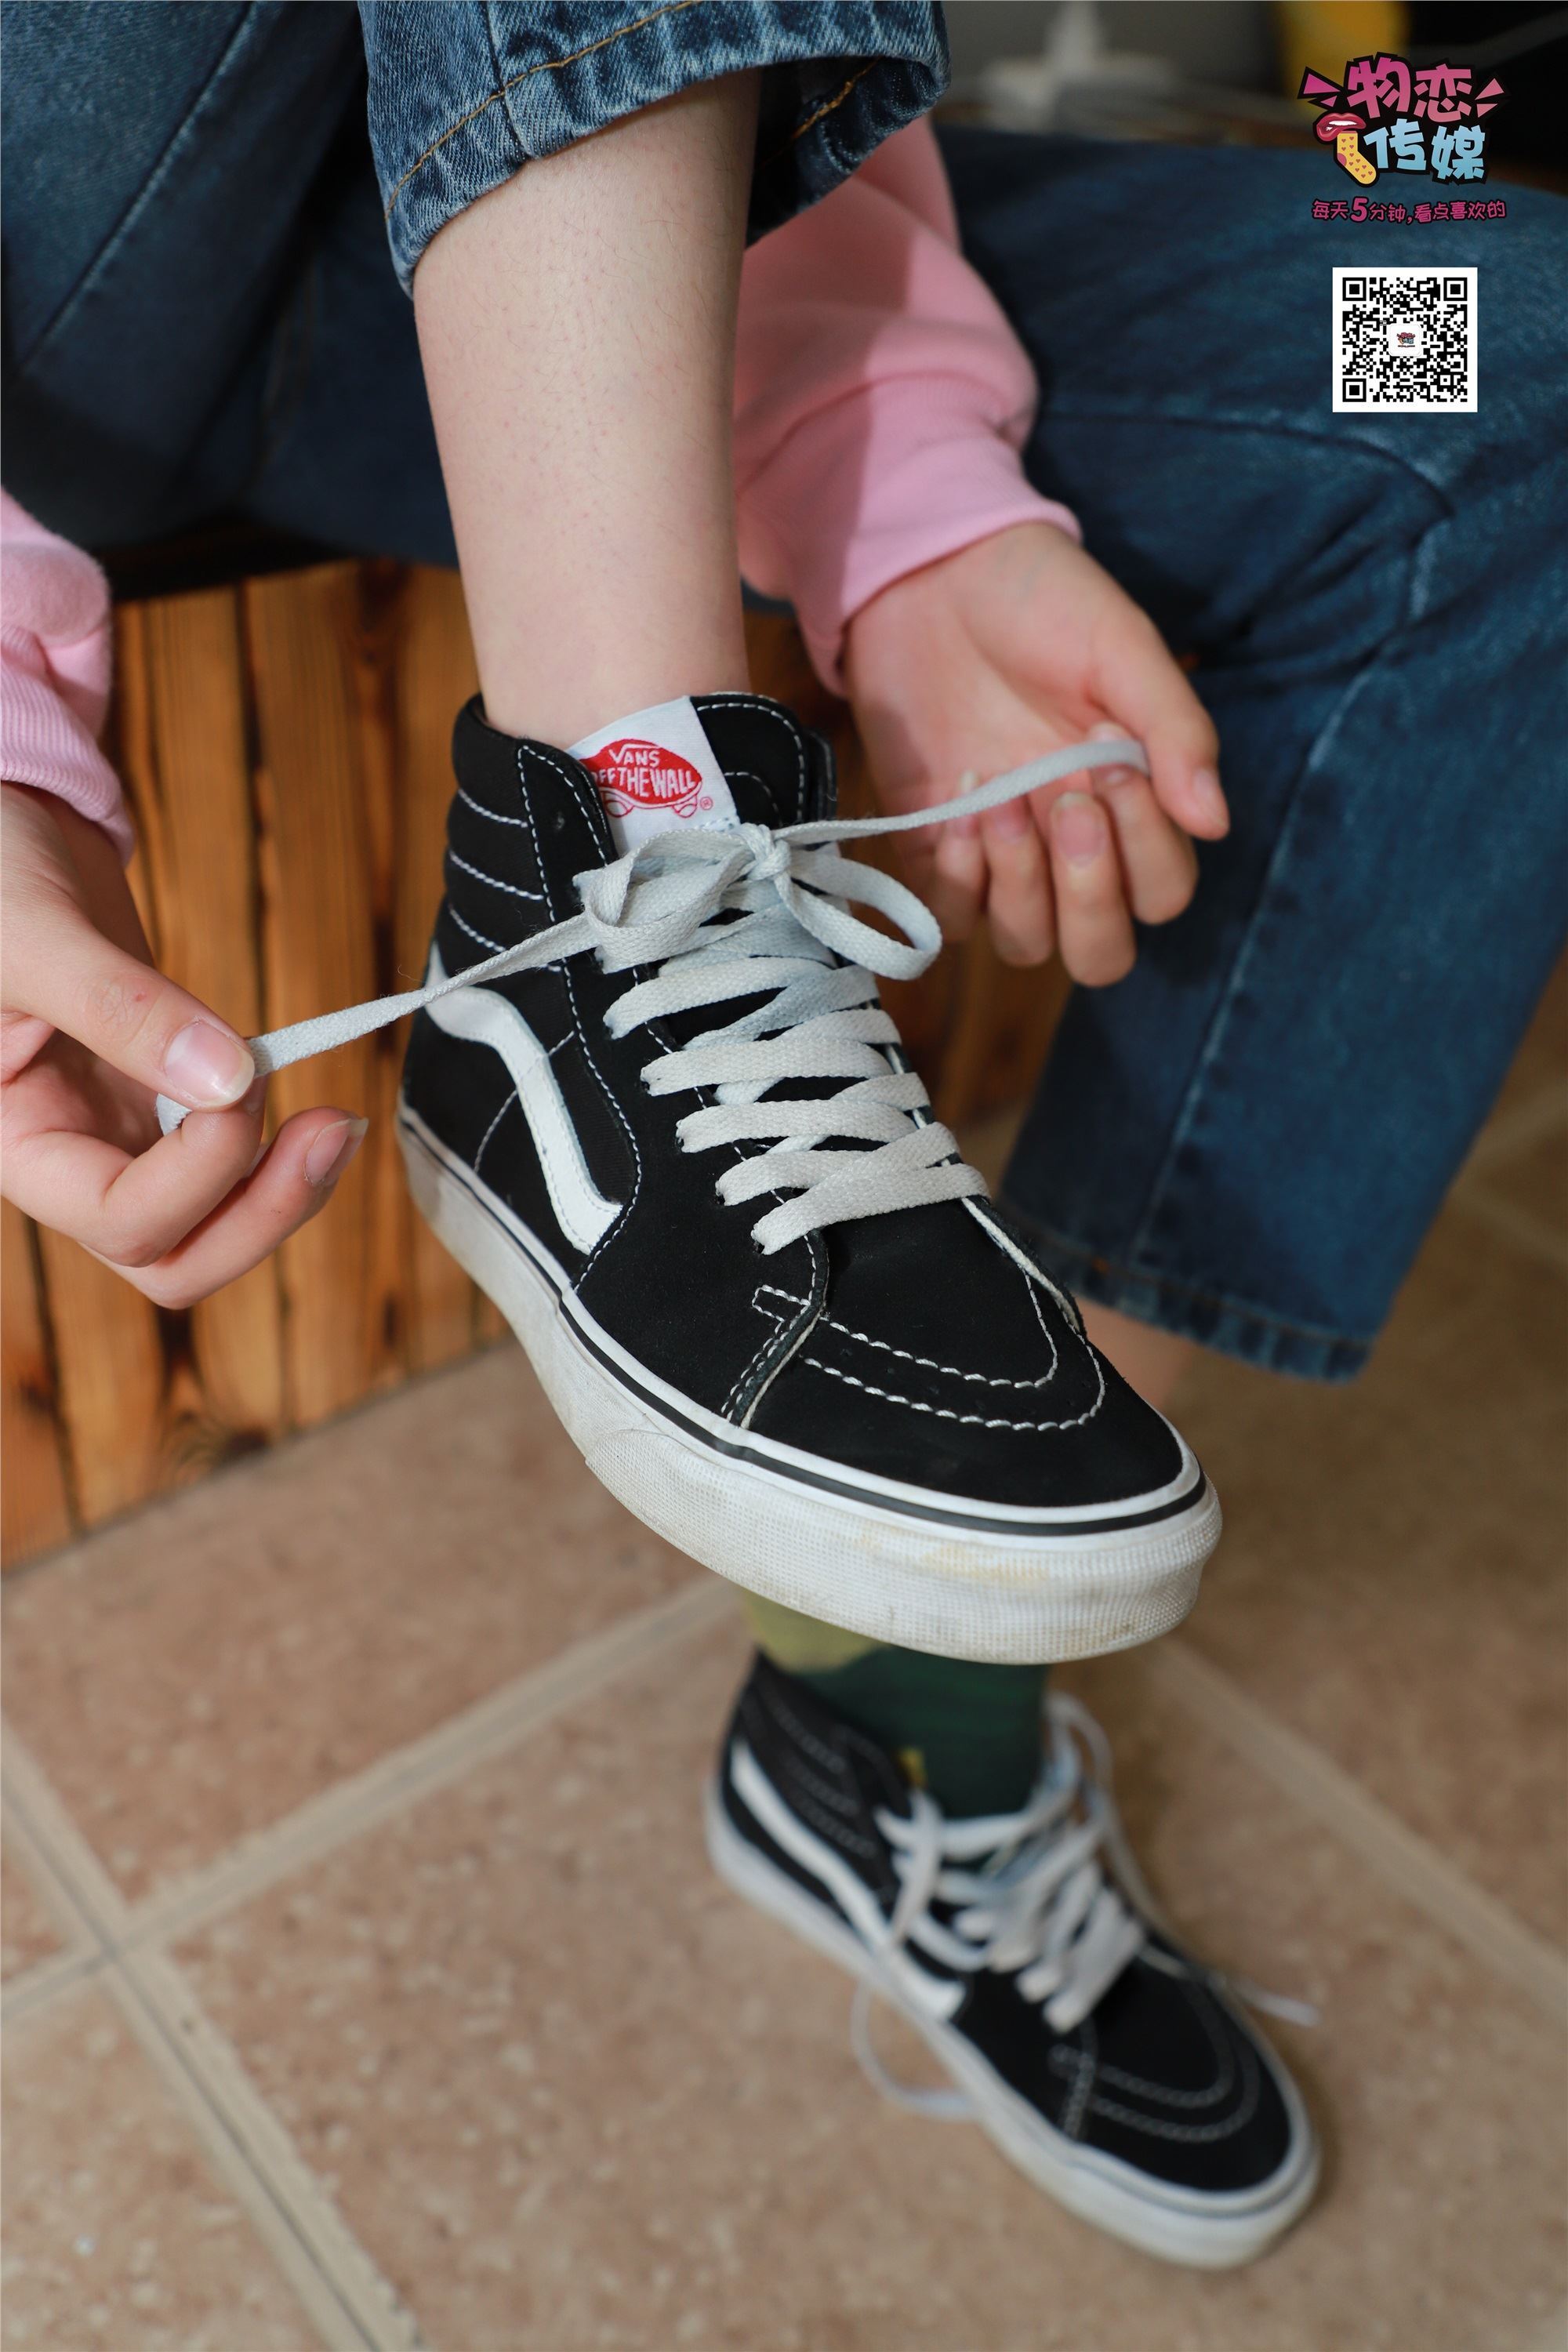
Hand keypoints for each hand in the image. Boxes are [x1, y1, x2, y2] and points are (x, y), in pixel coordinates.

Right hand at [1, 783, 363, 1306]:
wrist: (4, 826)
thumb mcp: (29, 930)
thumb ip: (118, 1006)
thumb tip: (227, 1078)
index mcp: (12, 1138)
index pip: (118, 1217)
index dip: (197, 1174)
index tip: (241, 1082)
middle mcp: (65, 1157)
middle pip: (173, 1258)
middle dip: (261, 1215)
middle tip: (333, 1132)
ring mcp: (116, 1134)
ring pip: (210, 1227)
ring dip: (283, 1193)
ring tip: (340, 1124)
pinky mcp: (160, 1103)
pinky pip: (226, 1164)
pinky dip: (277, 1152)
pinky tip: (315, 1108)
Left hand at [843, 523, 1228, 982]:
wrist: (931, 573)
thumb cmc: (1039, 602)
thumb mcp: (1120, 648)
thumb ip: (1173, 730)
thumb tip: (1215, 822)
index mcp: (1133, 806)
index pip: (1163, 892)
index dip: (1146, 849)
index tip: (1108, 756)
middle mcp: (1072, 850)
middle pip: (1101, 953)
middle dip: (1089, 897)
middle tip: (1066, 803)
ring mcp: (1003, 857)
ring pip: (1028, 946)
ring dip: (1019, 884)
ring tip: (997, 798)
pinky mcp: (934, 850)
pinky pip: (951, 920)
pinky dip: (957, 880)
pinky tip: (957, 805)